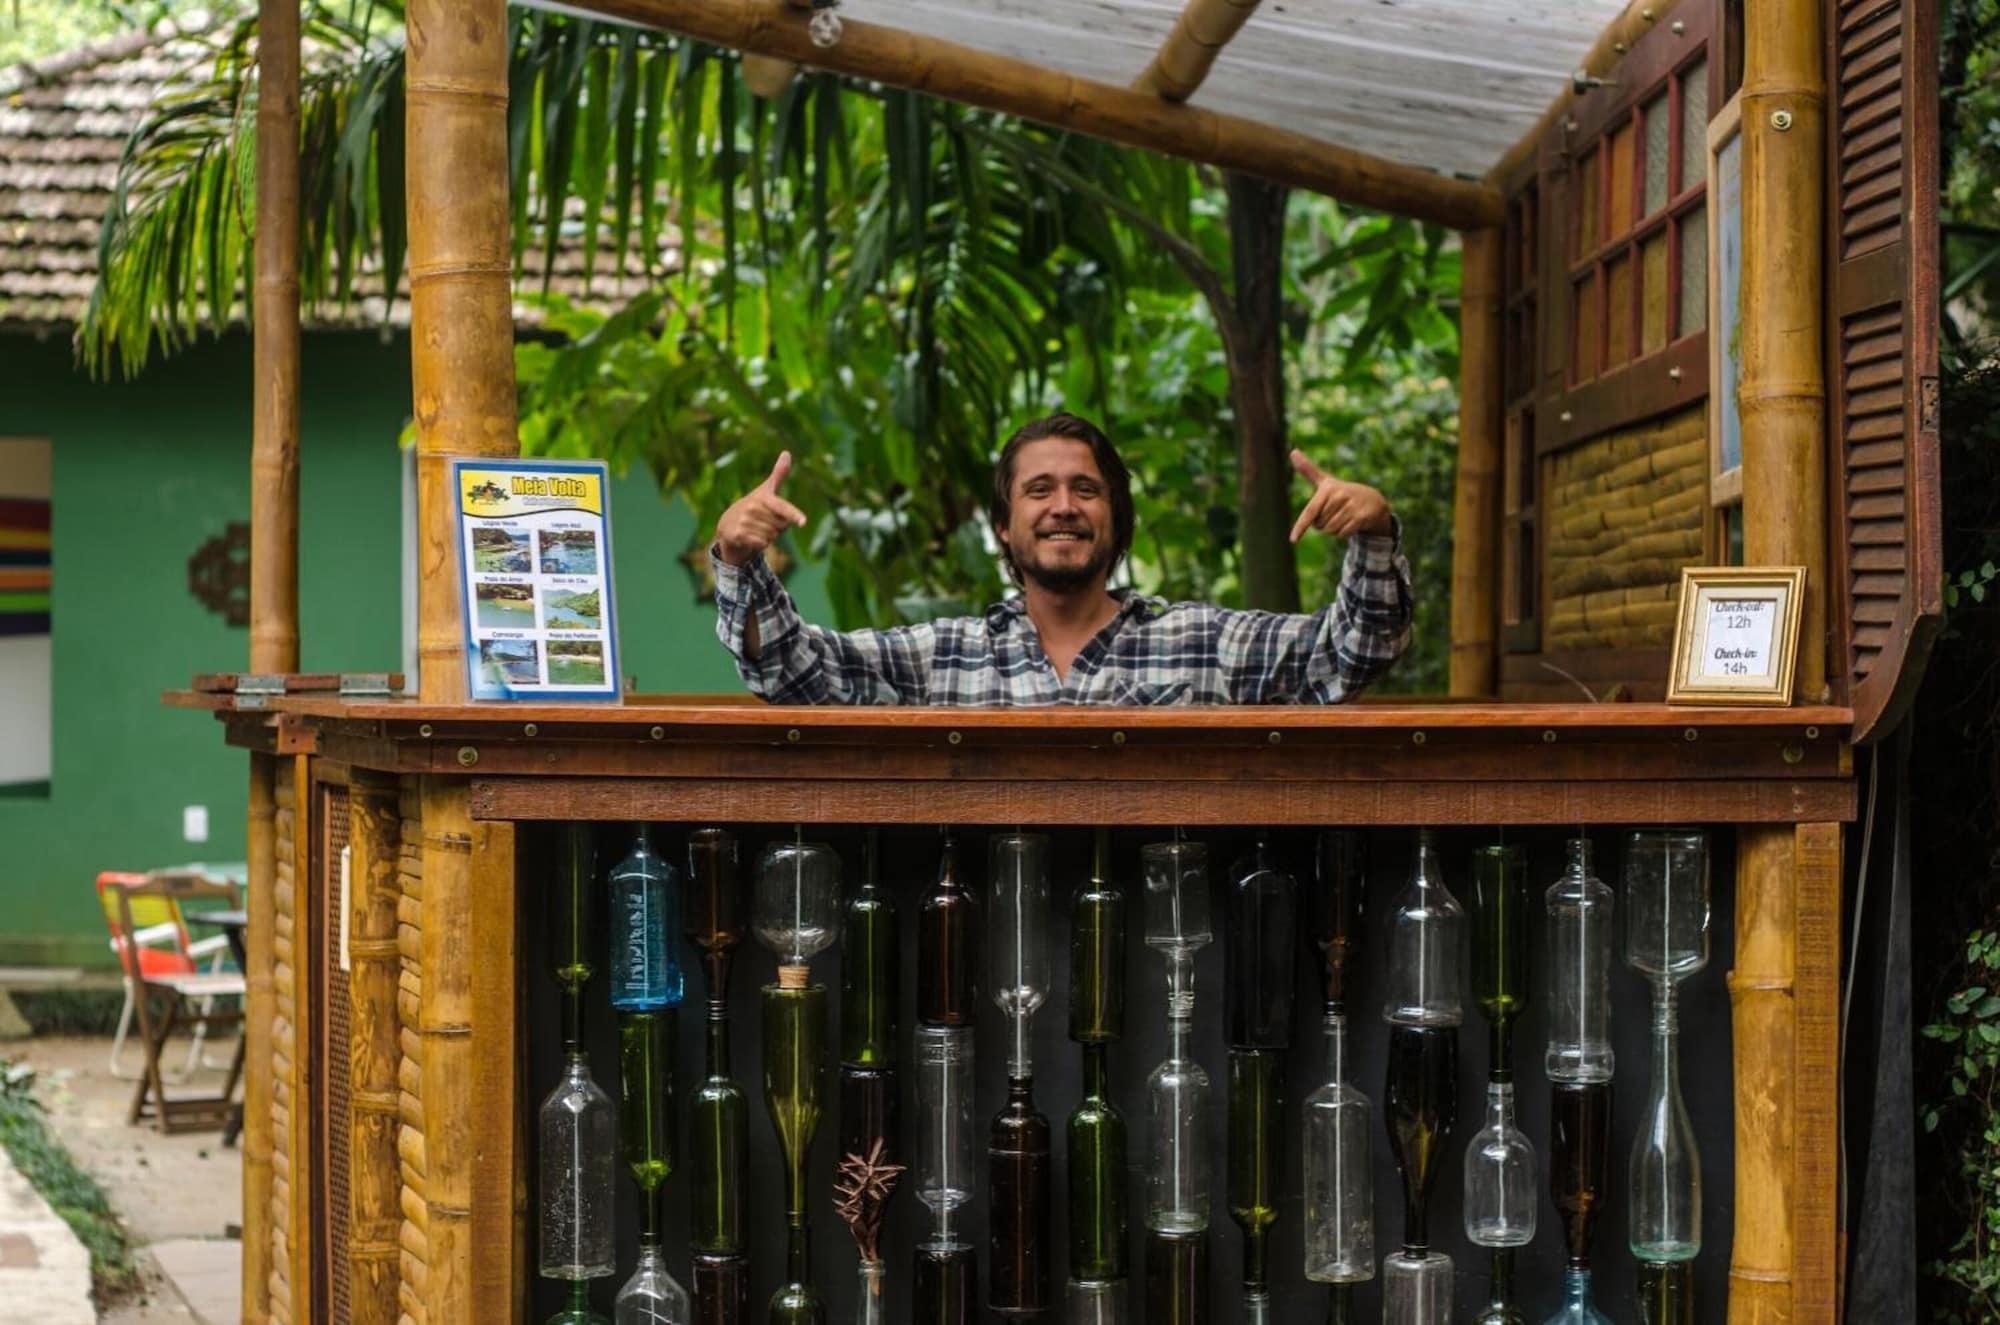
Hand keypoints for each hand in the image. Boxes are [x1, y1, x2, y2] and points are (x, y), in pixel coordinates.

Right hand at [715, 451, 807, 565]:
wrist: (728, 524)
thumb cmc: (754, 506)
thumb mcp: (766, 490)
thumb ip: (779, 474)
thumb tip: (787, 452)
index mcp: (764, 498)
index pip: (783, 508)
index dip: (794, 515)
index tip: (803, 522)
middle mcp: (753, 508)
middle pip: (782, 527)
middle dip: (777, 528)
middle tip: (763, 521)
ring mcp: (745, 521)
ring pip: (772, 537)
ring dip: (768, 537)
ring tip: (756, 529)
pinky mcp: (738, 534)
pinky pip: (762, 544)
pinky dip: (760, 545)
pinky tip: (750, 538)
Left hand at [1288, 450, 1392, 542]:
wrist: (1373, 500)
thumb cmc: (1342, 492)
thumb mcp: (1326, 481)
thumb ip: (1308, 470)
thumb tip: (1292, 451)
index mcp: (1327, 488)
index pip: (1310, 511)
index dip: (1301, 526)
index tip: (1293, 540)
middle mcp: (1339, 496)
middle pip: (1320, 525)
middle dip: (1323, 524)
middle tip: (1334, 513)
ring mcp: (1351, 506)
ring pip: (1331, 531)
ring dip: (1333, 530)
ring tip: (1342, 517)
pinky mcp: (1361, 517)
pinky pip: (1343, 534)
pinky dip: (1344, 533)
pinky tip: (1351, 523)